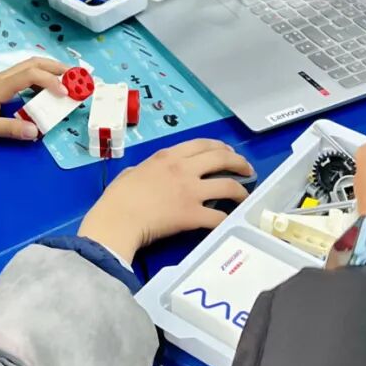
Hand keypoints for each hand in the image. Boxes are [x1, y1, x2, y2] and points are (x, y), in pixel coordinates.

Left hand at [0, 58, 66, 141]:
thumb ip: (10, 130)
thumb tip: (36, 132)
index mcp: (0, 85)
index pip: (31, 75)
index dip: (51, 81)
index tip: (66, 93)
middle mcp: (2, 77)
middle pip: (33, 63)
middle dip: (57, 67)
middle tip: (78, 76)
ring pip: (28, 65)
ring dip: (49, 69)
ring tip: (68, 78)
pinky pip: (23, 73)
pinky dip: (39, 75)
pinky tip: (46, 86)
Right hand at [78, 139, 253, 260]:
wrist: (119, 219)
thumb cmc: (118, 197)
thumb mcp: (132, 172)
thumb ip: (147, 169)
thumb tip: (149, 173)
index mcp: (168, 156)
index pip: (201, 144)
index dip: (220, 146)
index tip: (228, 152)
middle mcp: (183, 169)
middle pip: (220, 158)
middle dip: (238, 162)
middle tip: (246, 169)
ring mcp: (190, 191)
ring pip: (227, 185)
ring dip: (241, 190)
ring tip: (245, 195)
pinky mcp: (193, 214)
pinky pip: (219, 216)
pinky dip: (228, 218)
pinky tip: (231, 220)